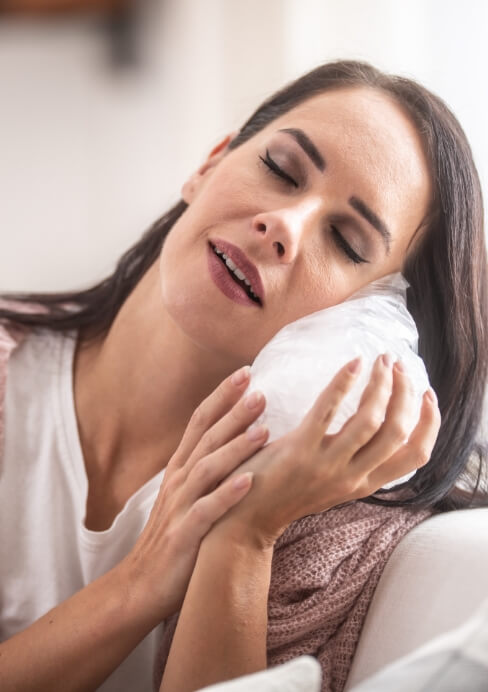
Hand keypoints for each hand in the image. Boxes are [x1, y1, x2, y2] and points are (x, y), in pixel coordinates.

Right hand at [118, 365, 267, 621]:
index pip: (200, 422)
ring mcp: (180, 506)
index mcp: (181, 468)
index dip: (221, 396)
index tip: (245, 372)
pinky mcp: (184, 534)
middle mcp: (179, 481)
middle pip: (207, 438)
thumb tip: (236, 438)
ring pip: (208, 469)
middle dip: (233, 413)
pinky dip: (227, 494)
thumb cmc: (175, 535)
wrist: (143, 584)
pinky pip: (207, 511)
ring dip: (235, 448)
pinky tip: (249, 481)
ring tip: (263, 430)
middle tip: (260, 390)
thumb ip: (206, 467)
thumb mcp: (187, 494)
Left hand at [208, 355, 440, 547]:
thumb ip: (356, 461)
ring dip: (381, 385)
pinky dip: (344, 383)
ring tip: (380, 360)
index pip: (416, 455)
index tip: (428, 394)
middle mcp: (353, 477)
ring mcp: (328, 465)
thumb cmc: (287, 492)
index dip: (430, 422)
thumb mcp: (333, 483)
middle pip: (398, 432)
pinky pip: (328, 410)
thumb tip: (375, 424)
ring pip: (371, 420)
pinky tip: (353, 364)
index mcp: (364, 483)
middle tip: (398, 365)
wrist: (246, 518)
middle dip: (406, 394)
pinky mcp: (300, 450)